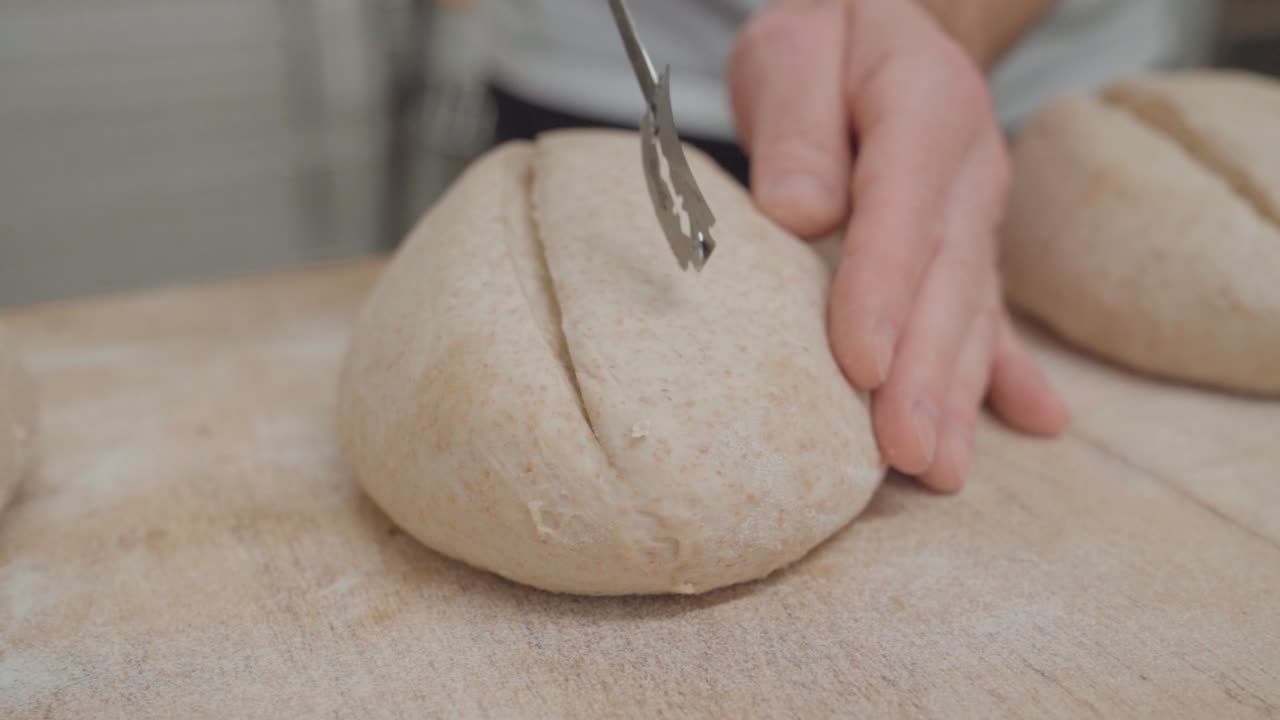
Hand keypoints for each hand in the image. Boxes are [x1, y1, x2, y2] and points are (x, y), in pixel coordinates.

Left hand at [728, 0, 1067, 491]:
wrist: (882, 29)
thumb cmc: (827, 41)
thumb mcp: (797, 51)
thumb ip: (799, 126)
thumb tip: (798, 214)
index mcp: (923, 106)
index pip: (900, 210)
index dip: (881, 291)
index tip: (860, 365)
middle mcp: (967, 168)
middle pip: (946, 282)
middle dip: (926, 376)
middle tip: (908, 456)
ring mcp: (978, 212)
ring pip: (969, 312)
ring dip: (958, 395)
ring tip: (944, 472)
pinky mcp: (970, 243)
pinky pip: (989, 311)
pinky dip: (1007, 370)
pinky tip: (1036, 421)